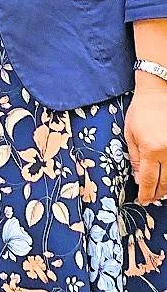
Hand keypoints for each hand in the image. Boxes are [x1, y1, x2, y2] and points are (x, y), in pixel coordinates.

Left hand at [128, 72, 166, 203]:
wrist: (160, 92)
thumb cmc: (142, 110)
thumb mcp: (130, 133)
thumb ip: (135, 157)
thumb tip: (139, 179)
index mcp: (151, 149)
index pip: (149, 179)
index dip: (146, 193)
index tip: (143, 200)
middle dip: (158, 193)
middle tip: (152, 197)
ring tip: (161, 190)